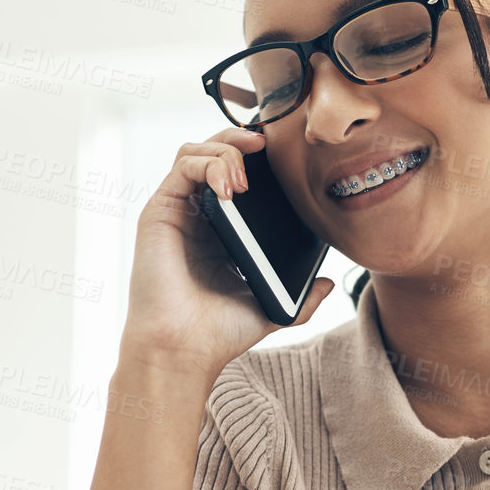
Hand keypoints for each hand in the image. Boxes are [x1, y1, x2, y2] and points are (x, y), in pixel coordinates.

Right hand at [119, 126, 335, 372]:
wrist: (183, 350)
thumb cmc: (217, 333)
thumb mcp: (271, 309)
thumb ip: (302, 298)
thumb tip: (330, 284)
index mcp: (220, 229)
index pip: (235, 174)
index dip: (257, 158)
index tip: (285, 155)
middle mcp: (196, 215)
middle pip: (214, 151)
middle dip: (242, 139)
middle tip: (268, 145)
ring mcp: (176, 211)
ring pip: (196, 150)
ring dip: (226, 149)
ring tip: (248, 176)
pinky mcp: (159, 212)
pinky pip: (183, 166)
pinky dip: (209, 164)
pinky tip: (230, 186)